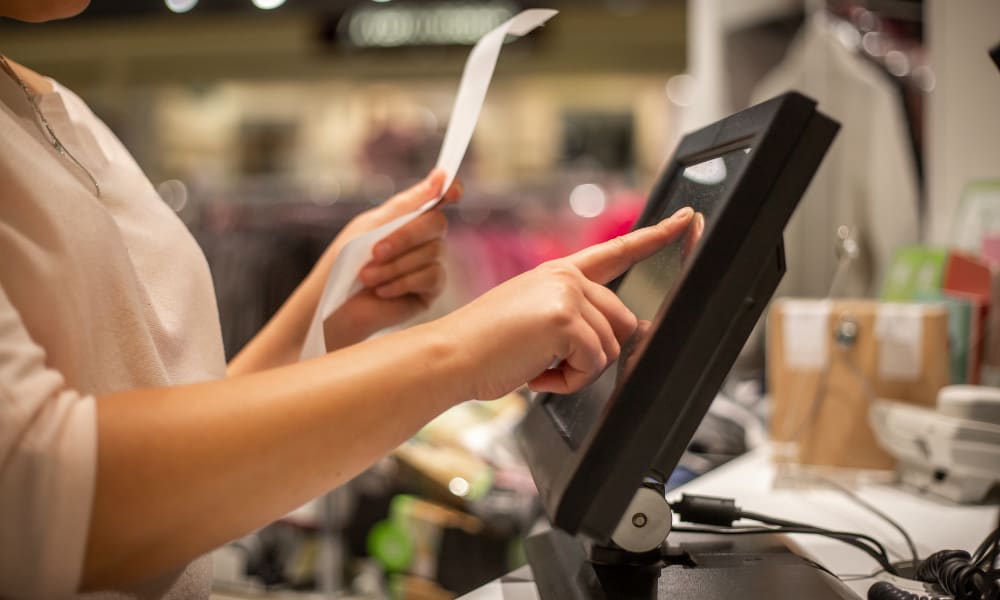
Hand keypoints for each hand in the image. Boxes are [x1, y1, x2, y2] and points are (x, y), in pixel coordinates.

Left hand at [320, 169, 462, 347]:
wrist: (333, 308)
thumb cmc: (345, 264)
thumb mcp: (370, 226)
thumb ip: (406, 205)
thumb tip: (441, 176)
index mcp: (408, 217)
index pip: (438, 197)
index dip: (449, 189)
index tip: (451, 188)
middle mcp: (424, 239)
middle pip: (437, 223)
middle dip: (405, 236)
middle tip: (374, 251)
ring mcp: (430, 264)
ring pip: (431, 252)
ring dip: (394, 265)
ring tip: (366, 277)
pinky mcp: (431, 290)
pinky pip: (431, 276)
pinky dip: (403, 281)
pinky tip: (381, 291)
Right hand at [438, 206, 694, 399]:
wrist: (449, 356)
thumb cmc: (485, 346)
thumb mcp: (534, 320)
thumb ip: (575, 318)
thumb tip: (622, 335)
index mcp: (560, 273)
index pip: (617, 252)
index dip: (657, 236)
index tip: (686, 220)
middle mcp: (567, 277)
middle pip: (622, 324)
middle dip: (592, 354)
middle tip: (546, 359)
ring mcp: (567, 294)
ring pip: (610, 349)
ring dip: (576, 371)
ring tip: (534, 362)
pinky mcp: (565, 319)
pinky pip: (593, 365)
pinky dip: (566, 381)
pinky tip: (534, 370)